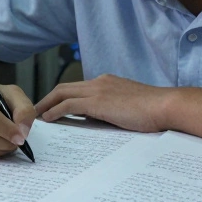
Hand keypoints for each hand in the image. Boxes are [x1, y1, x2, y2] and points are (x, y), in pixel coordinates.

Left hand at [35, 74, 173, 132]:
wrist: (165, 106)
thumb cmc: (153, 111)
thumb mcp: (128, 107)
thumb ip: (111, 109)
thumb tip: (96, 119)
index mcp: (107, 82)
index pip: (78, 87)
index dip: (62, 96)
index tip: (53, 107)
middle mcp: (99, 82)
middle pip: (64, 87)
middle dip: (48, 98)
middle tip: (37, 111)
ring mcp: (97, 90)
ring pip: (62, 93)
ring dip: (46, 104)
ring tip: (36, 117)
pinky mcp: (97, 102)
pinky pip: (68, 105)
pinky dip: (54, 111)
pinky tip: (48, 120)